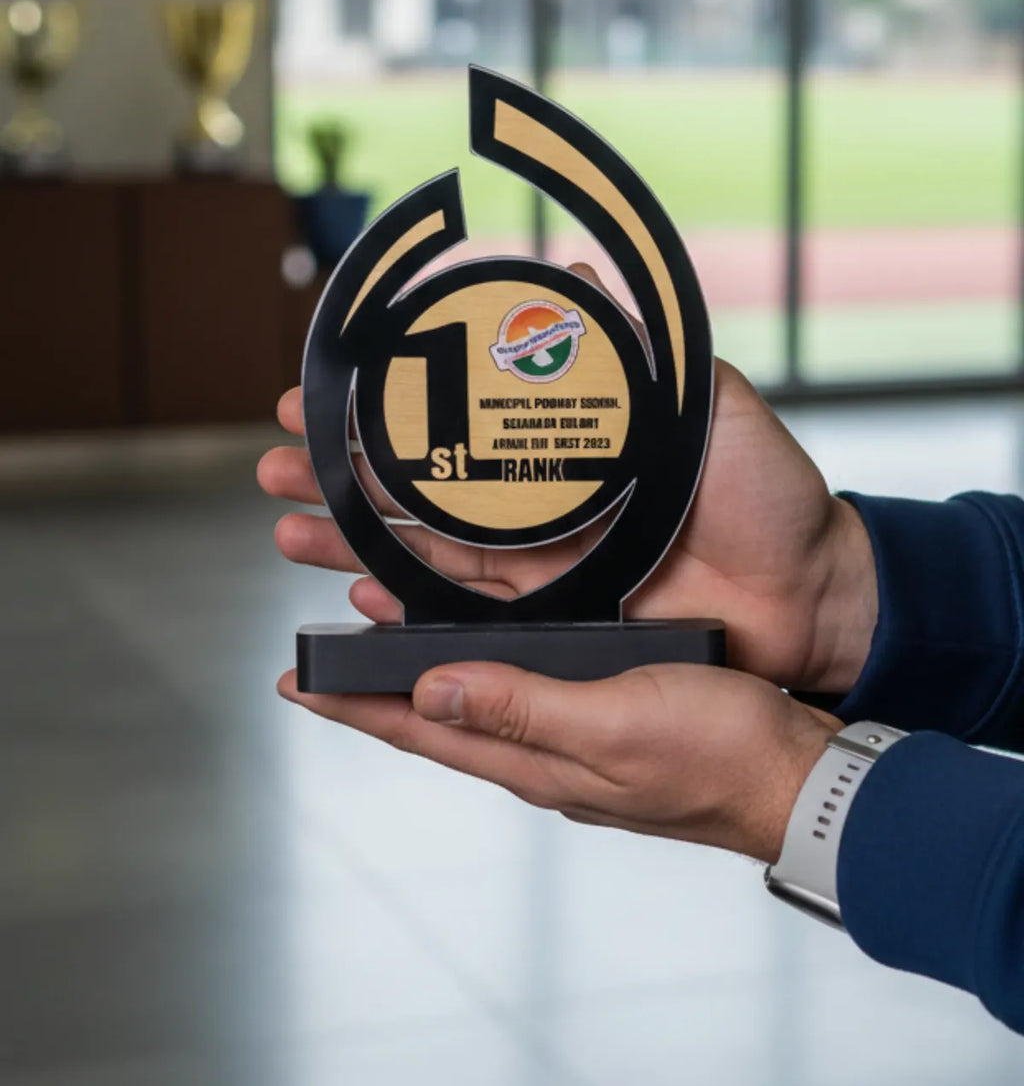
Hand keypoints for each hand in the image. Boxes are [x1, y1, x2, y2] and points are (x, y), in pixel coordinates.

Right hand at [258, 265, 877, 694]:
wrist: (813, 594)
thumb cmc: (774, 497)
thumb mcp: (713, 403)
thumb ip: (647, 348)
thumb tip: (582, 274)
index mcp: (570, 449)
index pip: (457, 425)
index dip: (388, 413)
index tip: (322, 396)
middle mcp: (547, 506)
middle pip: (424, 492)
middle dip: (342, 478)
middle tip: (274, 463)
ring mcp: (549, 569)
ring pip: (429, 553)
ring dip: (354, 539)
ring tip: (288, 526)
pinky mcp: (560, 623)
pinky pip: (470, 612)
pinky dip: (410, 603)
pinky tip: (358, 589)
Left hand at [277, 659, 840, 863]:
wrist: (796, 774)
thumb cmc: (715, 755)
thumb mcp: (610, 725)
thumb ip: (520, 709)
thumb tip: (429, 693)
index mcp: (531, 758)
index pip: (418, 732)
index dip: (354, 705)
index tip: (297, 681)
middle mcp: (539, 751)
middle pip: (435, 718)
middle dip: (374, 688)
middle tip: (323, 656)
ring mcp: (570, 737)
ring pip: (476, 699)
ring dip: (424, 671)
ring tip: (383, 639)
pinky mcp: (603, 717)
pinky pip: (522, 690)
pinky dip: (487, 664)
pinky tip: (489, 643)